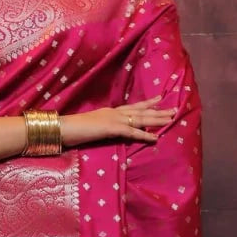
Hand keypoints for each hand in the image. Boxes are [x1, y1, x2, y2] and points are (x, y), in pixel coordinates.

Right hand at [62, 96, 177, 147]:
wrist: (62, 128)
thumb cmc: (72, 129)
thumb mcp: (91, 127)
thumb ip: (101, 127)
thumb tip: (106, 131)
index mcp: (109, 112)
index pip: (132, 106)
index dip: (147, 104)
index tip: (159, 99)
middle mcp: (114, 112)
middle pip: (140, 111)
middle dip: (158, 110)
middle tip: (174, 109)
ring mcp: (113, 119)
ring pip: (140, 118)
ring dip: (157, 119)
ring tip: (171, 118)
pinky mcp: (111, 128)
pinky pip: (131, 132)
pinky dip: (144, 135)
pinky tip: (155, 137)